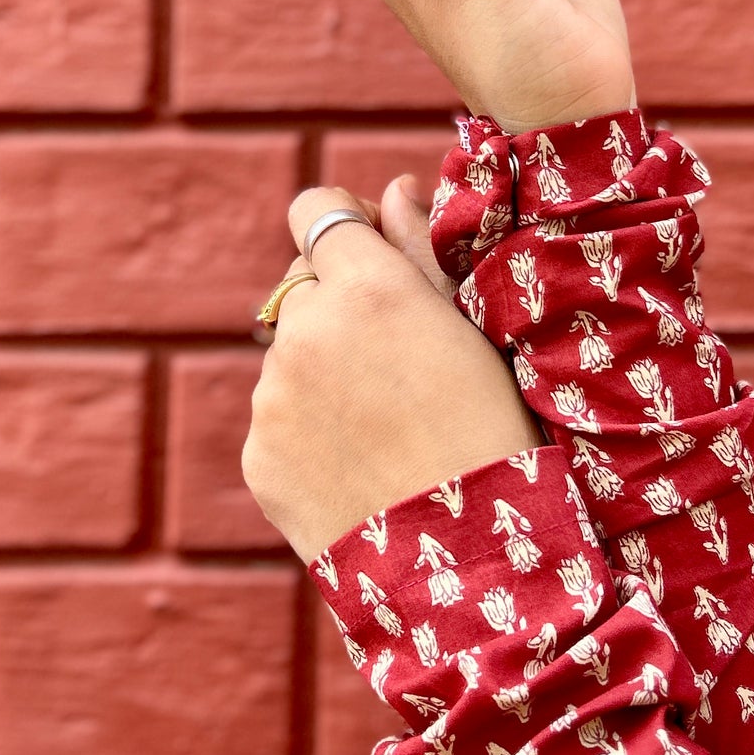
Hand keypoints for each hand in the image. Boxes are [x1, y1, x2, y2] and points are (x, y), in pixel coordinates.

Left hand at [243, 185, 536, 562]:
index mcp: (365, 287)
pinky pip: (278, 420)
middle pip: (305, 288)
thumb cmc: (495, 434)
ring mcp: (272, 397)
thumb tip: (393, 191)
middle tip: (399, 365)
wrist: (468, 563)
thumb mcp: (477, 333)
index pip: (317, 210)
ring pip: (291, 358)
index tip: (376, 258)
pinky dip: (309, 432)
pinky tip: (361, 466)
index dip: (348, 227)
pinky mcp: (258, 455)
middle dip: (340, 308)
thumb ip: (423, 250)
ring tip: (388, 428)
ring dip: (324, 373)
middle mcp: (304, 332)